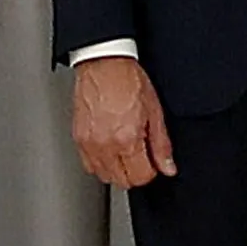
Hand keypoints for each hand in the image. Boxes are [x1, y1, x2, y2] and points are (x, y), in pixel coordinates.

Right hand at [70, 55, 174, 190]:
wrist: (104, 64)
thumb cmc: (128, 81)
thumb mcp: (155, 112)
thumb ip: (161, 145)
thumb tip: (168, 167)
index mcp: (126, 139)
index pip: (140, 177)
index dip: (151, 171)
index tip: (152, 161)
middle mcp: (105, 145)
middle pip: (121, 181)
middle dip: (134, 173)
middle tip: (140, 155)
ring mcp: (89, 144)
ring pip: (103, 176)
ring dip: (117, 170)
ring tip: (124, 150)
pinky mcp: (78, 139)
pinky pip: (88, 164)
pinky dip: (100, 162)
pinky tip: (109, 147)